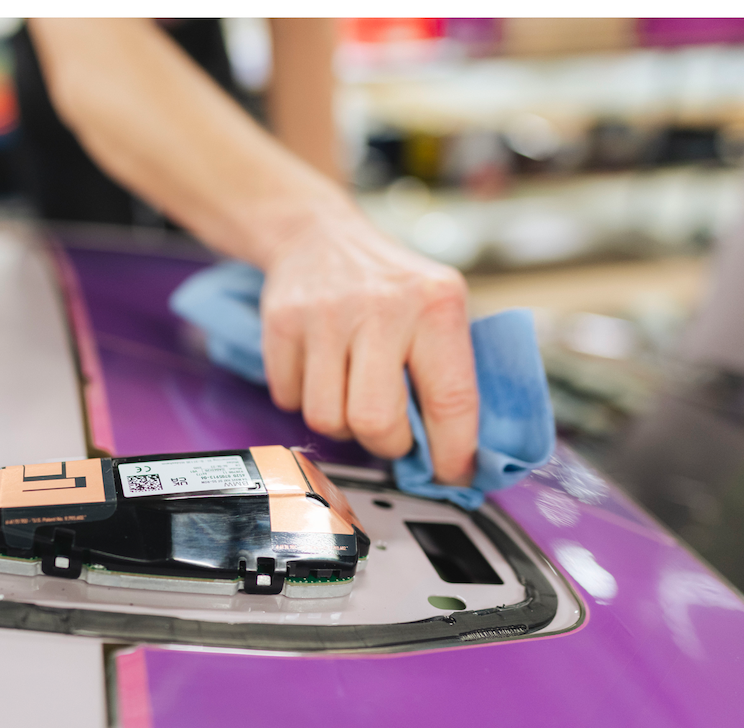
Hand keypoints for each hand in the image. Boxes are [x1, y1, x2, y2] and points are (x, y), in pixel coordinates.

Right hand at [259, 214, 479, 485]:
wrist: (319, 236)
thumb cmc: (389, 284)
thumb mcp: (439, 307)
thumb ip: (451, 370)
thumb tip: (462, 450)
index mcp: (436, 304)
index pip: (451, 400)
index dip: (452, 451)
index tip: (452, 475)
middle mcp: (382, 308)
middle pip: (375, 420)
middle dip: (386, 444)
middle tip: (393, 436)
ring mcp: (325, 315)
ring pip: (326, 418)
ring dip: (342, 424)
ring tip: (352, 397)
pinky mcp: (282, 323)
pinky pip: (289, 399)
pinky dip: (304, 400)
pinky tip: (320, 373)